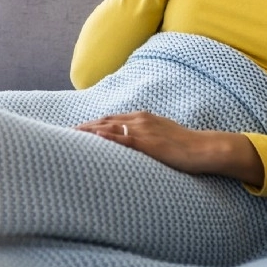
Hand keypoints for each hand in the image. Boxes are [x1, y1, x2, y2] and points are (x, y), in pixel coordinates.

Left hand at [75, 112, 266, 186]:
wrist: (203, 148)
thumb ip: (144, 140)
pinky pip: (124, 139)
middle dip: (83, 127)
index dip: (91, 124)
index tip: (75, 131)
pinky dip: (107, 137)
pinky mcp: (148, 143)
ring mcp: (143, 130)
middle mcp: (139, 120)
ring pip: (109, 128)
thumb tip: (130, 149)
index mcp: (142, 118)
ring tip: (69, 137)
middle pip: (104, 121)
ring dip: (88, 131)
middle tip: (63, 134)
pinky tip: (94, 138)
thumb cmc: (184, 147)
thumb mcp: (160, 138)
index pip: (110, 120)